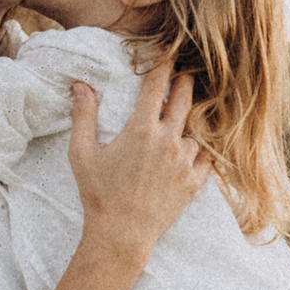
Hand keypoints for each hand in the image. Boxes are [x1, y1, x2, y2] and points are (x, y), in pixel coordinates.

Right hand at [68, 59, 210, 264]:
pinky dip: (205, 144)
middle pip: (186, 97)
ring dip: (194, 115)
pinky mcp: (194, 181)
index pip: (156, 84)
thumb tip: (81, 86)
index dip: (162, 64)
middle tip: (185, 71)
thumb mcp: (82, 154)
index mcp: (141, 129)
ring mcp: (185, 161)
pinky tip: (201, 139)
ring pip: (198, 126)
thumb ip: (83, 116)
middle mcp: (168, 140)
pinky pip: (208, 154)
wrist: (121, 235)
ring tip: (194, 106)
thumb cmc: (98, 195)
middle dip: (185, 80)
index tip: (166, 53)